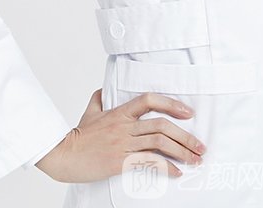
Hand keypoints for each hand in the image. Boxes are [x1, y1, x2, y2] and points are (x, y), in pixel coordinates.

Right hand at [35, 88, 206, 182]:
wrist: (62, 155)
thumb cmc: (77, 135)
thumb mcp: (90, 110)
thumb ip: (100, 98)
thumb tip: (104, 90)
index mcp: (120, 112)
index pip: (150, 100)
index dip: (172, 104)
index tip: (189, 113)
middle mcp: (125, 126)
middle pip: (162, 126)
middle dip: (186, 136)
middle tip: (200, 146)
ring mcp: (123, 144)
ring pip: (159, 143)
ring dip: (182, 152)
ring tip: (195, 160)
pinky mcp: (119, 162)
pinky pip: (148, 163)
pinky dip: (166, 167)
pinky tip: (176, 173)